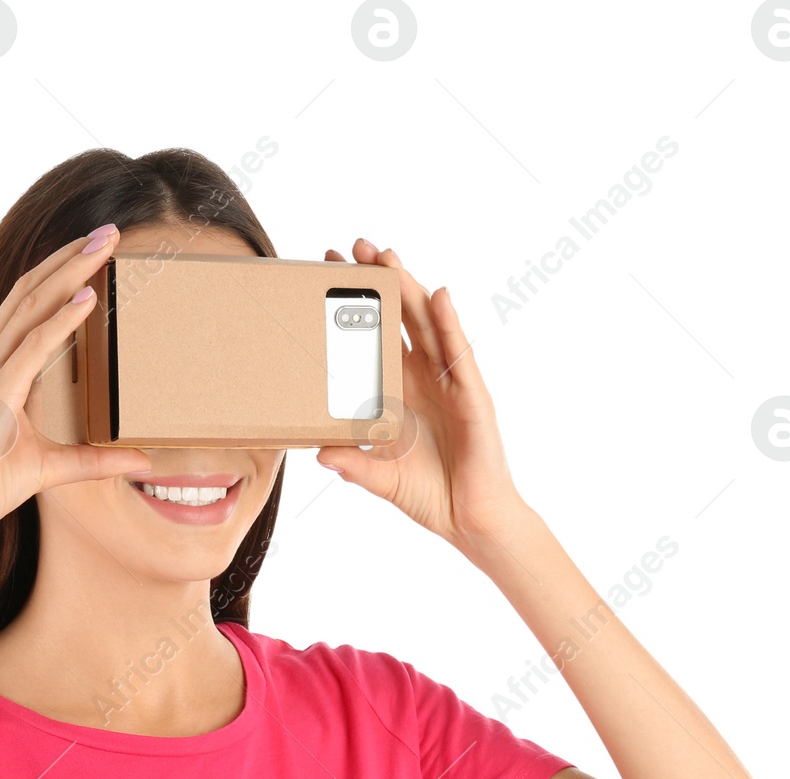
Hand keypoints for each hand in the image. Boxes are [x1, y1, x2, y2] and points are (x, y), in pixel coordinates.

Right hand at [0, 225, 151, 539]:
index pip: (27, 308)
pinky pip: (33, 346)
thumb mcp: (47, 469)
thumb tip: (140, 460)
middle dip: (71, 258)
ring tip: (106, 246)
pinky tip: (89, 297)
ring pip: (33, 306)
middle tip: (110, 232)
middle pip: (31, 293)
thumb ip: (93, 461)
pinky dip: (62, 319)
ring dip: (72, 272)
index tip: (93, 254)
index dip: (59, 276)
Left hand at [317, 238, 528, 560]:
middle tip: (352, 247)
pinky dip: (449, 323)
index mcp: (399, 391)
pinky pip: (459, 353)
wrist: (470, 520)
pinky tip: (438, 295)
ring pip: (428, 324)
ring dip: (410, 287)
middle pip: (400, 317)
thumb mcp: (379, 478)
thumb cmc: (428, 494)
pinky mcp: (472, 395)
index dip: (356, 306)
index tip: (329, 275)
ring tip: (387, 256)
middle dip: (379, 281)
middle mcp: (424, 378)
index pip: (374, 337)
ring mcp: (450, 382)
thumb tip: (317, 453)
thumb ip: (352, 463)